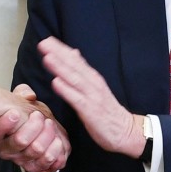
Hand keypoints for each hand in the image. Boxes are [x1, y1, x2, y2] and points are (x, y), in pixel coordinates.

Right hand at [0, 84, 69, 171]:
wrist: (40, 130)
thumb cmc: (27, 115)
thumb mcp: (23, 99)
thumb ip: (23, 93)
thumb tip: (29, 95)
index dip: (6, 123)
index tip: (16, 113)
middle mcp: (6, 149)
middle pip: (20, 141)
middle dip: (35, 125)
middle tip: (39, 116)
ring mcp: (20, 160)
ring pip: (35, 150)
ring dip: (47, 135)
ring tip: (50, 125)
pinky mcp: (35, 167)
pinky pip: (45, 165)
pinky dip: (55, 153)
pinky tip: (57, 142)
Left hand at [38, 36, 143, 157]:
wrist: (126, 131)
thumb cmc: (107, 111)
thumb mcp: (96, 86)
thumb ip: (83, 71)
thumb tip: (73, 53)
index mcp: (93, 78)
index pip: (76, 60)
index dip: (62, 50)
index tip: (47, 40)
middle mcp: (93, 84)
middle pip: (74, 66)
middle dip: (58, 54)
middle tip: (43, 43)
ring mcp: (92, 97)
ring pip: (74, 79)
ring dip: (61, 68)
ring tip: (47, 58)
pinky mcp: (91, 111)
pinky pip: (77, 99)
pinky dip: (66, 90)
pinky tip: (56, 82)